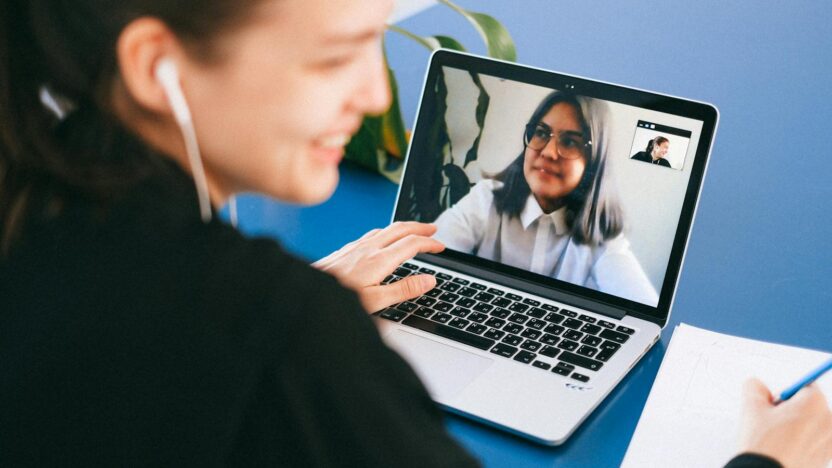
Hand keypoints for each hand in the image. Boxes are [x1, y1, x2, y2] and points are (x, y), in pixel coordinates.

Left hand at [313, 222, 444, 312]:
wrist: (307, 290)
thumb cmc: (339, 298)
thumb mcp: (376, 301)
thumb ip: (404, 290)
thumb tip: (429, 280)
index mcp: (379, 260)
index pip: (412, 244)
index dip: (429, 243)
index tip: (441, 246)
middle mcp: (368, 248)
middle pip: (400, 229)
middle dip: (420, 228)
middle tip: (434, 230)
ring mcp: (356, 246)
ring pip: (386, 229)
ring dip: (405, 228)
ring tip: (414, 231)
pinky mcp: (347, 249)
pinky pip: (373, 233)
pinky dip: (388, 231)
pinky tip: (384, 238)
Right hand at [737, 378, 831, 467]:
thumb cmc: (763, 445)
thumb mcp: (750, 407)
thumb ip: (754, 387)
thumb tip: (759, 386)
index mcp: (814, 403)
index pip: (805, 386)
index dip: (786, 395)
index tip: (776, 405)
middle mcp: (829, 420)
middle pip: (811, 406)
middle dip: (793, 411)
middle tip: (772, 424)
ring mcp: (831, 442)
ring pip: (813, 425)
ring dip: (798, 427)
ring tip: (778, 440)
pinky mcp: (827, 458)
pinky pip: (815, 442)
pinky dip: (802, 443)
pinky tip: (786, 452)